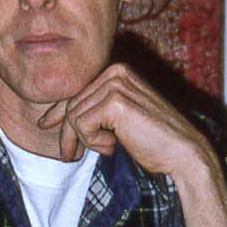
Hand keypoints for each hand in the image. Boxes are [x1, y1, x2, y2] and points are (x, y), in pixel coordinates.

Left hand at [38, 62, 209, 180]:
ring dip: (86, 141)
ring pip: (74, 117)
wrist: (182, 153)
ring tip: (108, 149)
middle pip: (72, 104)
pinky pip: (81, 125)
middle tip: (69, 156)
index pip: (77, 91)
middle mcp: (115, 72)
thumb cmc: (153, 140)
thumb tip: (57, 118)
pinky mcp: (114, 102)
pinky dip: (93, 142)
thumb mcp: (119, 120)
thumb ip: (94, 112)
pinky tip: (114, 146)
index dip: (58, 112)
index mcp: (117, 71)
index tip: (44, 124)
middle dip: (67, 134)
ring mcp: (115, 84)